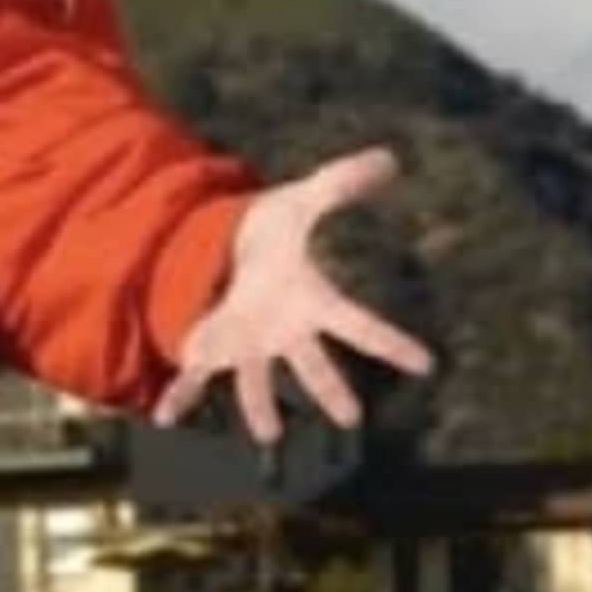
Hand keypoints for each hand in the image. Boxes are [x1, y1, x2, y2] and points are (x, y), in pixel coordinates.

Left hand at [153, 147, 434, 444]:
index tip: (426, 363)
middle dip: (330, 389)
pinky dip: (181, 397)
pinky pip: (197, 377)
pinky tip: (164, 416)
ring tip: (269, 435)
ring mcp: (249, 343)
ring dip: (258, 406)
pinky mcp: (212, 347)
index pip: (358, 324)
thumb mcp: (302, 201)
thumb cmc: (271, 232)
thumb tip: (388, 156)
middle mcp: (285, 331)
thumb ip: (341, 181)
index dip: (391, 344)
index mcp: (311, 301)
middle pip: (312, 364)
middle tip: (352, 417)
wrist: (225, 245)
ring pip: (256, 381)